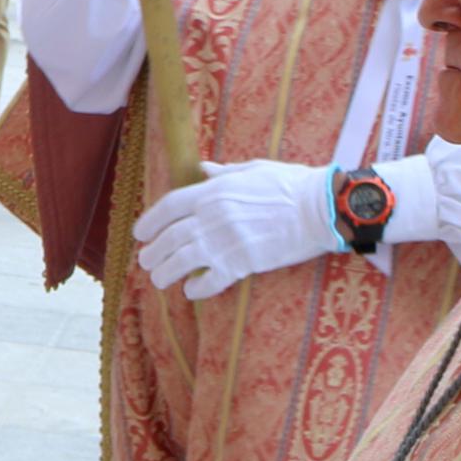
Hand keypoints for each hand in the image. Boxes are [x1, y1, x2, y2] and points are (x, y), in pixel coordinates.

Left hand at [131, 159, 340, 299]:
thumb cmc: (290, 185)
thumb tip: (203, 169)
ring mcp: (226, 241)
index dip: (149, 222)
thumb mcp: (253, 169)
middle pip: (170, 238)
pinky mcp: (244, 263)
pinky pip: (211, 280)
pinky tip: (191, 291)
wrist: (320, 208)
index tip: (140, 234)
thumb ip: (223, 173)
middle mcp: (213, 216)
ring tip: (158, 279)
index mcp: (213, 191)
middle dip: (152, 252)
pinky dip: (197, 288)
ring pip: (182, 261)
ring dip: (165, 273)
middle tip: (146, 262)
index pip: (168, 207)